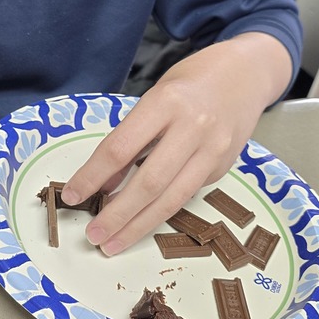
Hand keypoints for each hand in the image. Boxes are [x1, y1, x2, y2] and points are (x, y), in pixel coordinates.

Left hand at [61, 33, 292, 255]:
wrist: (247, 75)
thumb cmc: (190, 82)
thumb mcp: (154, 97)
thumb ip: (132, 137)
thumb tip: (104, 183)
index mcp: (166, 103)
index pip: (120, 148)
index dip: (92, 176)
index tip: (72, 196)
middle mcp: (193, 128)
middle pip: (148, 182)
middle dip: (117, 215)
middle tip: (93, 236)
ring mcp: (213, 151)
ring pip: (171, 199)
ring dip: (138, 226)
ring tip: (112, 243)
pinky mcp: (223, 168)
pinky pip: (186, 195)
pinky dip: (160, 211)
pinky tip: (141, 222)